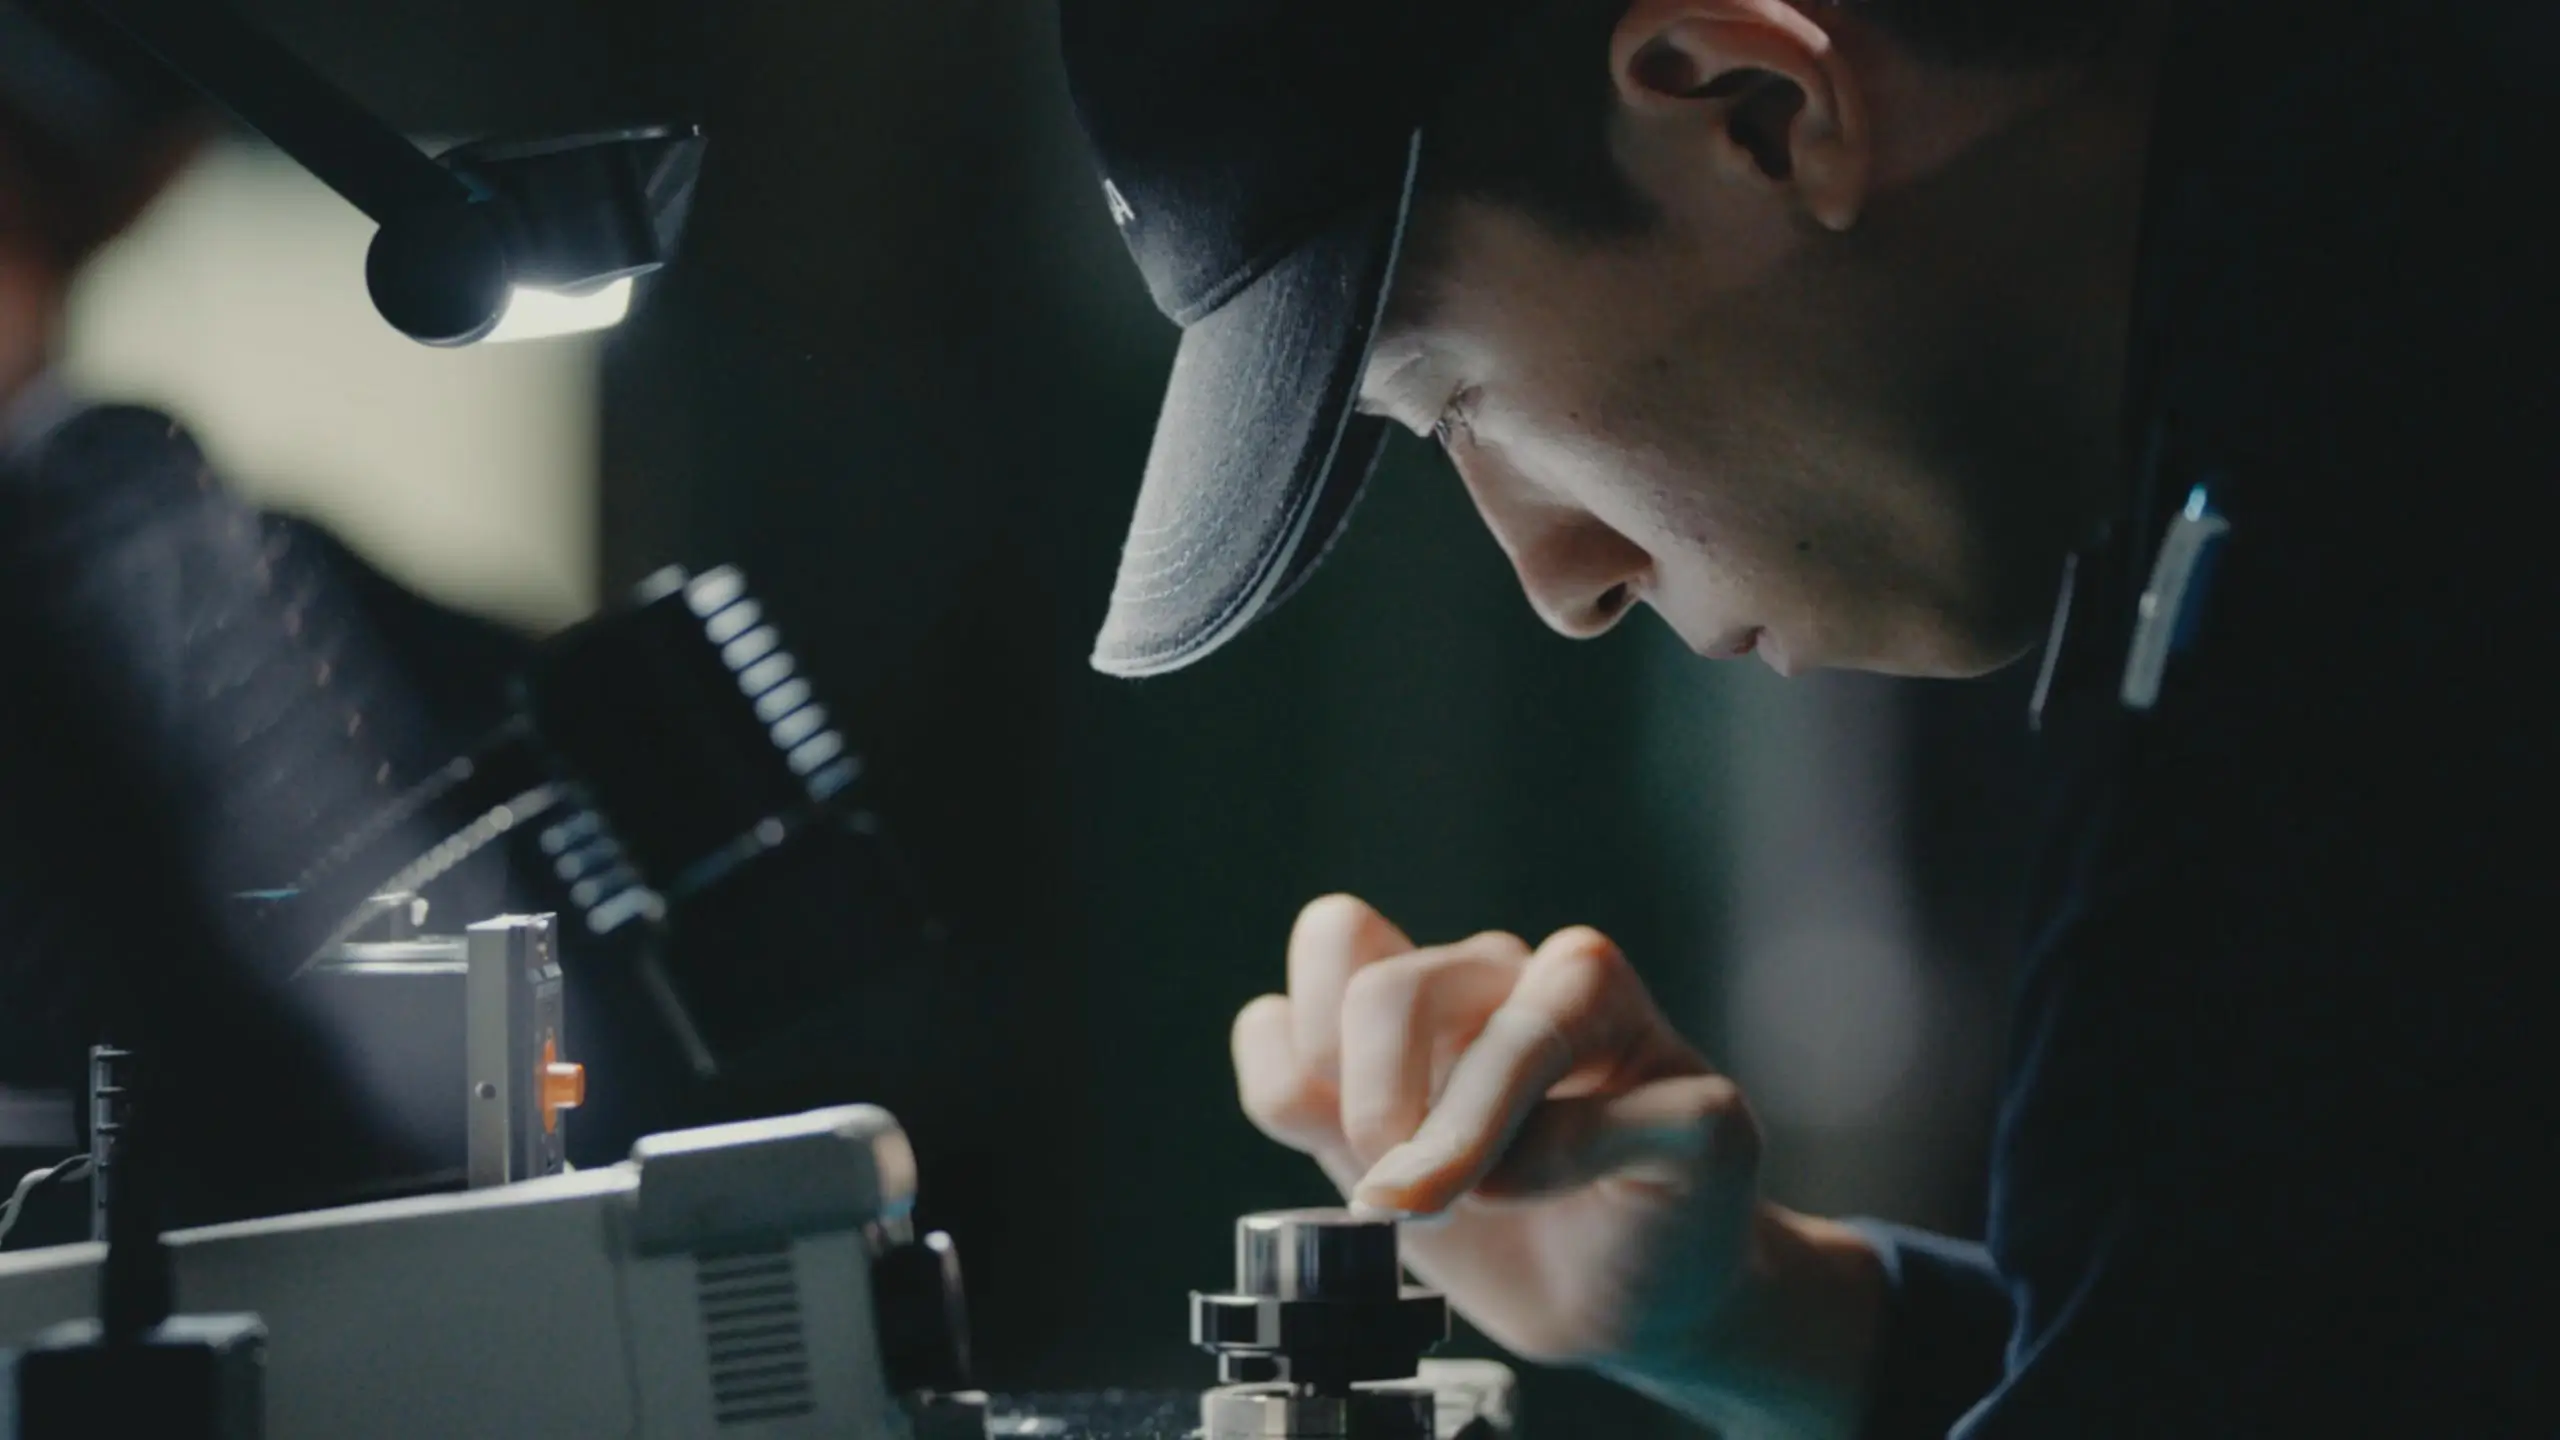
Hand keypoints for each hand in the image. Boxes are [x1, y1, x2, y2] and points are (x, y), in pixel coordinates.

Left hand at [1231, 895, 1879, 1437]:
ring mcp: (1621, 1023)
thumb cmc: (1503, 1224)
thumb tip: (1289, 1071)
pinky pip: (1608, 1124)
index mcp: (1441, 979)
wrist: (1619, 1302)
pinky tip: (1579, 1199)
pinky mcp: (1701, 1102)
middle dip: (1374, 1111)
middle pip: (1394, 988)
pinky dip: (1562, 1175)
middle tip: (1393, 1195)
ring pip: (1515, 1035)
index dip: (1309, 1048)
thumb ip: (1314, 1111)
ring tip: (1472, 1201)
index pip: (1339, 936)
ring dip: (1466, 1142)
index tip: (1335, 1138)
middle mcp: (1524, 973)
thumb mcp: (1376, 1173)